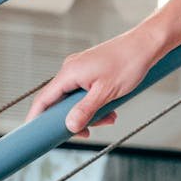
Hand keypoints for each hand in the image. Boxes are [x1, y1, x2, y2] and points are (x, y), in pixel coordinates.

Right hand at [25, 22, 163, 138]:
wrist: (147, 44)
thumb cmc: (128, 63)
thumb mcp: (106, 93)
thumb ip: (85, 111)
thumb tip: (69, 126)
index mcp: (69, 73)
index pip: (43, 99)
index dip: (36, 119)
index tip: (33, 136)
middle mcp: (71, 69)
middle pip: (61, 103)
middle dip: (76, 119)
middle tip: (90, 131)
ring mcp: (81, 69)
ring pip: (76, 100)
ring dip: (90, 113)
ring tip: (109, 117)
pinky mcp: (92, 70)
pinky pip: (86, 92)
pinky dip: (96, 103)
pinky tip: (111, 108)